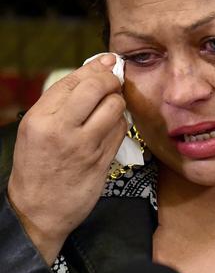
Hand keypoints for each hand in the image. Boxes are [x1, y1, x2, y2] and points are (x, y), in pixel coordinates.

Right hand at [8, 54, 127, 264]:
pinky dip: (121, 123)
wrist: (37, 210)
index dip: (95, 68)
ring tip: (111, 106)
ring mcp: (84, 146)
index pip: (74, 80)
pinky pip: (121, 130)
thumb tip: (95, 68)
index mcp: (40, 118)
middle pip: (97, 88)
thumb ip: (62, 101)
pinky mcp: (102, 160)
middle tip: (113, 82)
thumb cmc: (37, 166)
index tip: (106, 62)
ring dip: (118, 102)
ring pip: (115, 107)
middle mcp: (61, 130)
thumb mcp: (36, 130)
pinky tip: (112, 126)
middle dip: (111, 80)